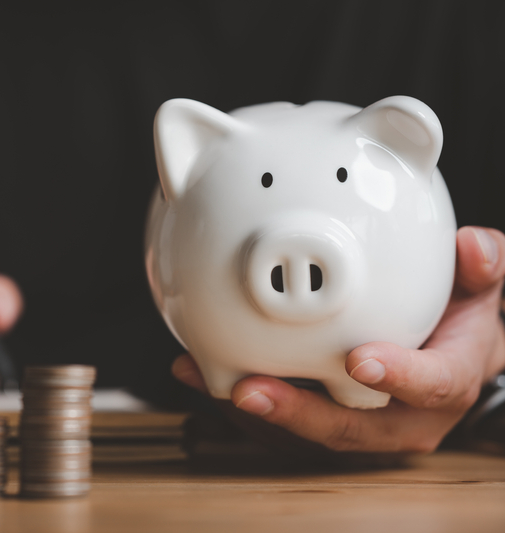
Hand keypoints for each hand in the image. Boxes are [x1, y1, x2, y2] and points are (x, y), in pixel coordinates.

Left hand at [173, 226, 504, 452]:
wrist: (447, 353)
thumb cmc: (459, 318)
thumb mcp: (481, 287)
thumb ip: (481, 266)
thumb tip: (472, 244)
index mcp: (446, 383)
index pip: (430, 386)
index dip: (397, 377)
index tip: (357, 362)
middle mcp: (402, 419)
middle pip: (351, 428)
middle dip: (297, 414)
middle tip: (249, 389)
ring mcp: (358, 428)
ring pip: (304, 434)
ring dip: (253, 412)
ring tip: (208, 380)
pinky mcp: (321, 425)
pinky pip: (277, 424)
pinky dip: (238, 403)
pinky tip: (201, 373)